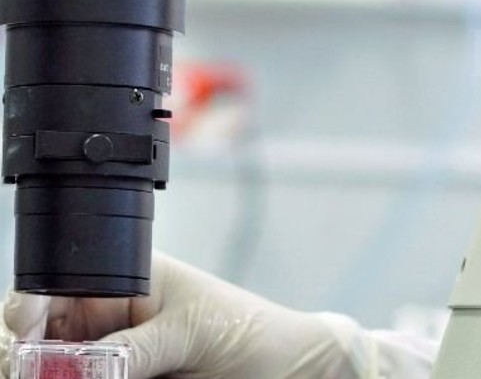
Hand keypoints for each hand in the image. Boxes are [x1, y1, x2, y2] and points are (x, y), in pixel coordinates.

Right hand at [0, 252, 437, 377]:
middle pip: (37, 335)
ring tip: (62, 377)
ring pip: (55, 367)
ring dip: (49, 371)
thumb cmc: (249, 331)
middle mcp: (103, 318)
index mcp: (119, 278)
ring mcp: (108, 357)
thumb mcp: (194, 332)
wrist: (288, 368)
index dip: (26, 309)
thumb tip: (77, 364)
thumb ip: (135, 348)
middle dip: (26, 352)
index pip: (49, 286)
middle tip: (35, 368)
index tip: (26, 331)